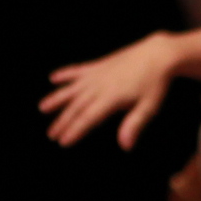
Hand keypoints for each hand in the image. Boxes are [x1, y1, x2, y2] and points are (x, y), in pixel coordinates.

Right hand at [42, 28, 200, 148]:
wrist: (158, 54)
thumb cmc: (156, 83)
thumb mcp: (149, 107)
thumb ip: (134, 125)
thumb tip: (125, 146)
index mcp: (111, 98)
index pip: (88, 118)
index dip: (75, 130)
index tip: (63, 142)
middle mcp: (100, 85)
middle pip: (77, 106)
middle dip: (63, 121)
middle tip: (51, 135)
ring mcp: (97, 74)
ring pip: (72, 89)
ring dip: (57, 98)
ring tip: (42, 108)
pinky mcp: (99, 65)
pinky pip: (78, 70)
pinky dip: (66, 74)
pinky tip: (53, 78)